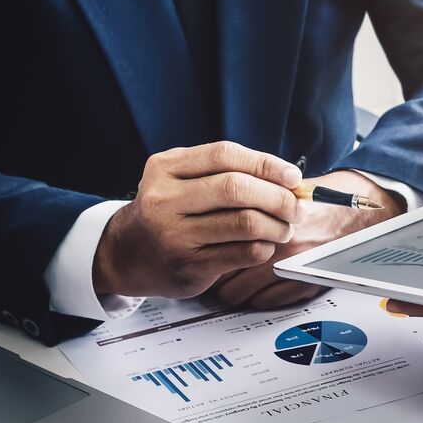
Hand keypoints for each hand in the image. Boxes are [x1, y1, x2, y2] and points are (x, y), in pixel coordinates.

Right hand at [94, 141, 300, 298]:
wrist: (127, 254)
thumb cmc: (168, 212)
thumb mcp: (181, 180)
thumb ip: (225, 173)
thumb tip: (288, 179)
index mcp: (166, 168)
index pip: (225, 155)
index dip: (266, 164)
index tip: (292, 177)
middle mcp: (165, 199)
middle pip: (236, 189)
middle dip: (277, 197)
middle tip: (295, 207)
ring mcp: (175, 235)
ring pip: (244, 223)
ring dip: (276, 225)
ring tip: (284, 228)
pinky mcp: (189, 266)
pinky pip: (243, 253)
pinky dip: (264, 247)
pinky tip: (265, 245)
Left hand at [211, 170, 401, 309]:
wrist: (366, 213)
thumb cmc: (330, 198)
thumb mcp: (286, 188)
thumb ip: (253, 199)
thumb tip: (217, 207)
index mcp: (271, 218)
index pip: (220, 242)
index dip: (205, 248)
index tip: (200, 249)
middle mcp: (280, 246)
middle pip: (223, 273)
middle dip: (213, 273)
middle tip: (208, 270)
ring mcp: (293, 269)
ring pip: (239, 293)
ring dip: (231, 289)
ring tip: (228, 282)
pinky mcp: (305, 286)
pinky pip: (265, 302)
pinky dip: (257, 297)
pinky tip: (256, 288)